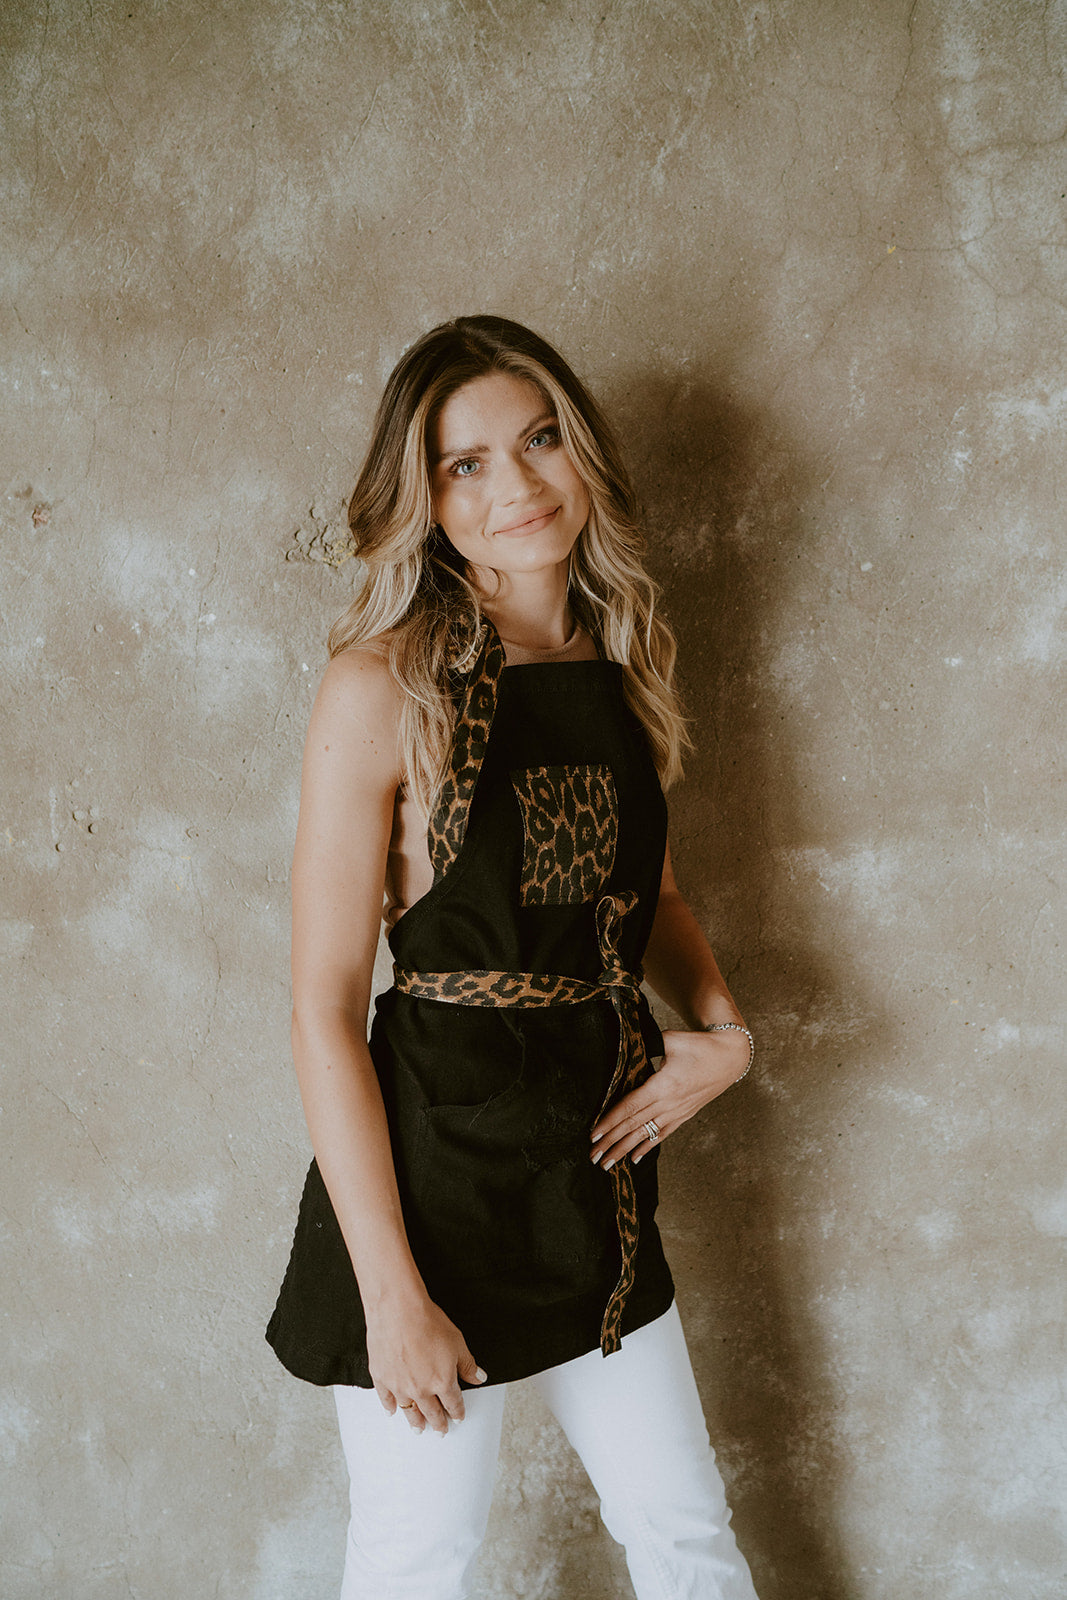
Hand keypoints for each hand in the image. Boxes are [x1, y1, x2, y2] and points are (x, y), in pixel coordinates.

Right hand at [366, 1288, 486, 1434]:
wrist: (398, 1310)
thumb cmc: (428, 1322)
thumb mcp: (457, 1342)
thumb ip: (468, 1364)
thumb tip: (479, 1377)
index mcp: (442, 1382)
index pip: (453, 1403)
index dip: (457, 1412)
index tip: (458, 1417)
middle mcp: (421, 1389)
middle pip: (432, 1412)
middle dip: (438, 1423)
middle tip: (440, 1431)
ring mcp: (399, 1386)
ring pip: (409, 1411)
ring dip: (415, 1422)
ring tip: (419, 1429)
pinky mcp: (381, 1377)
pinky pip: (386, 1398)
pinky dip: (389, 1406)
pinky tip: (392, 1411)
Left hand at [590, 1025, 749, 1168]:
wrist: (730, 1057)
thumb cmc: (699, 1045)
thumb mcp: (670, 1039)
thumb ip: (647, 1044)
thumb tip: (625, 1045)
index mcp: (663, 1086)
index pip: (630, 1108)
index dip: (610, 1122)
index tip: (594, 1134)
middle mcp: (669, 1104)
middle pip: (634, 1126)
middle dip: (612, 1143)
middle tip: (593, 1156)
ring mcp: (677, 1112)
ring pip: (646, 1135)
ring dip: (625, 1150)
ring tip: (607, 1164)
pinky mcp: (684, 1115)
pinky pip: (663, 1134)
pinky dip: (647, 1147)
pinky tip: (635, 1158)